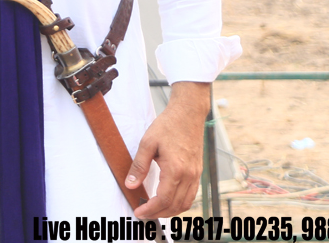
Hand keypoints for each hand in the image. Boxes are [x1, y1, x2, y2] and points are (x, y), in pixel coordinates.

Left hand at [125, 81, 209, 218]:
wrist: (188, 114)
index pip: (163, 199)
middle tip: (143, 213)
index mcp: (175, 169)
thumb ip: (139, 166)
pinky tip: (168, 200)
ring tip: (154, 210)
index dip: (150, 210)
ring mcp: (196, 175)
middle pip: (175, 206)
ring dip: (170, 211)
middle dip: (158, 214)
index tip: (138, 213)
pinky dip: (180, 203)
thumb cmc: (168, 126)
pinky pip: (191, 195)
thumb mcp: (147, 143)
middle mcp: (189, 175)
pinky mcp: (198, 172)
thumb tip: (130, 185)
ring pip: (185, 204)